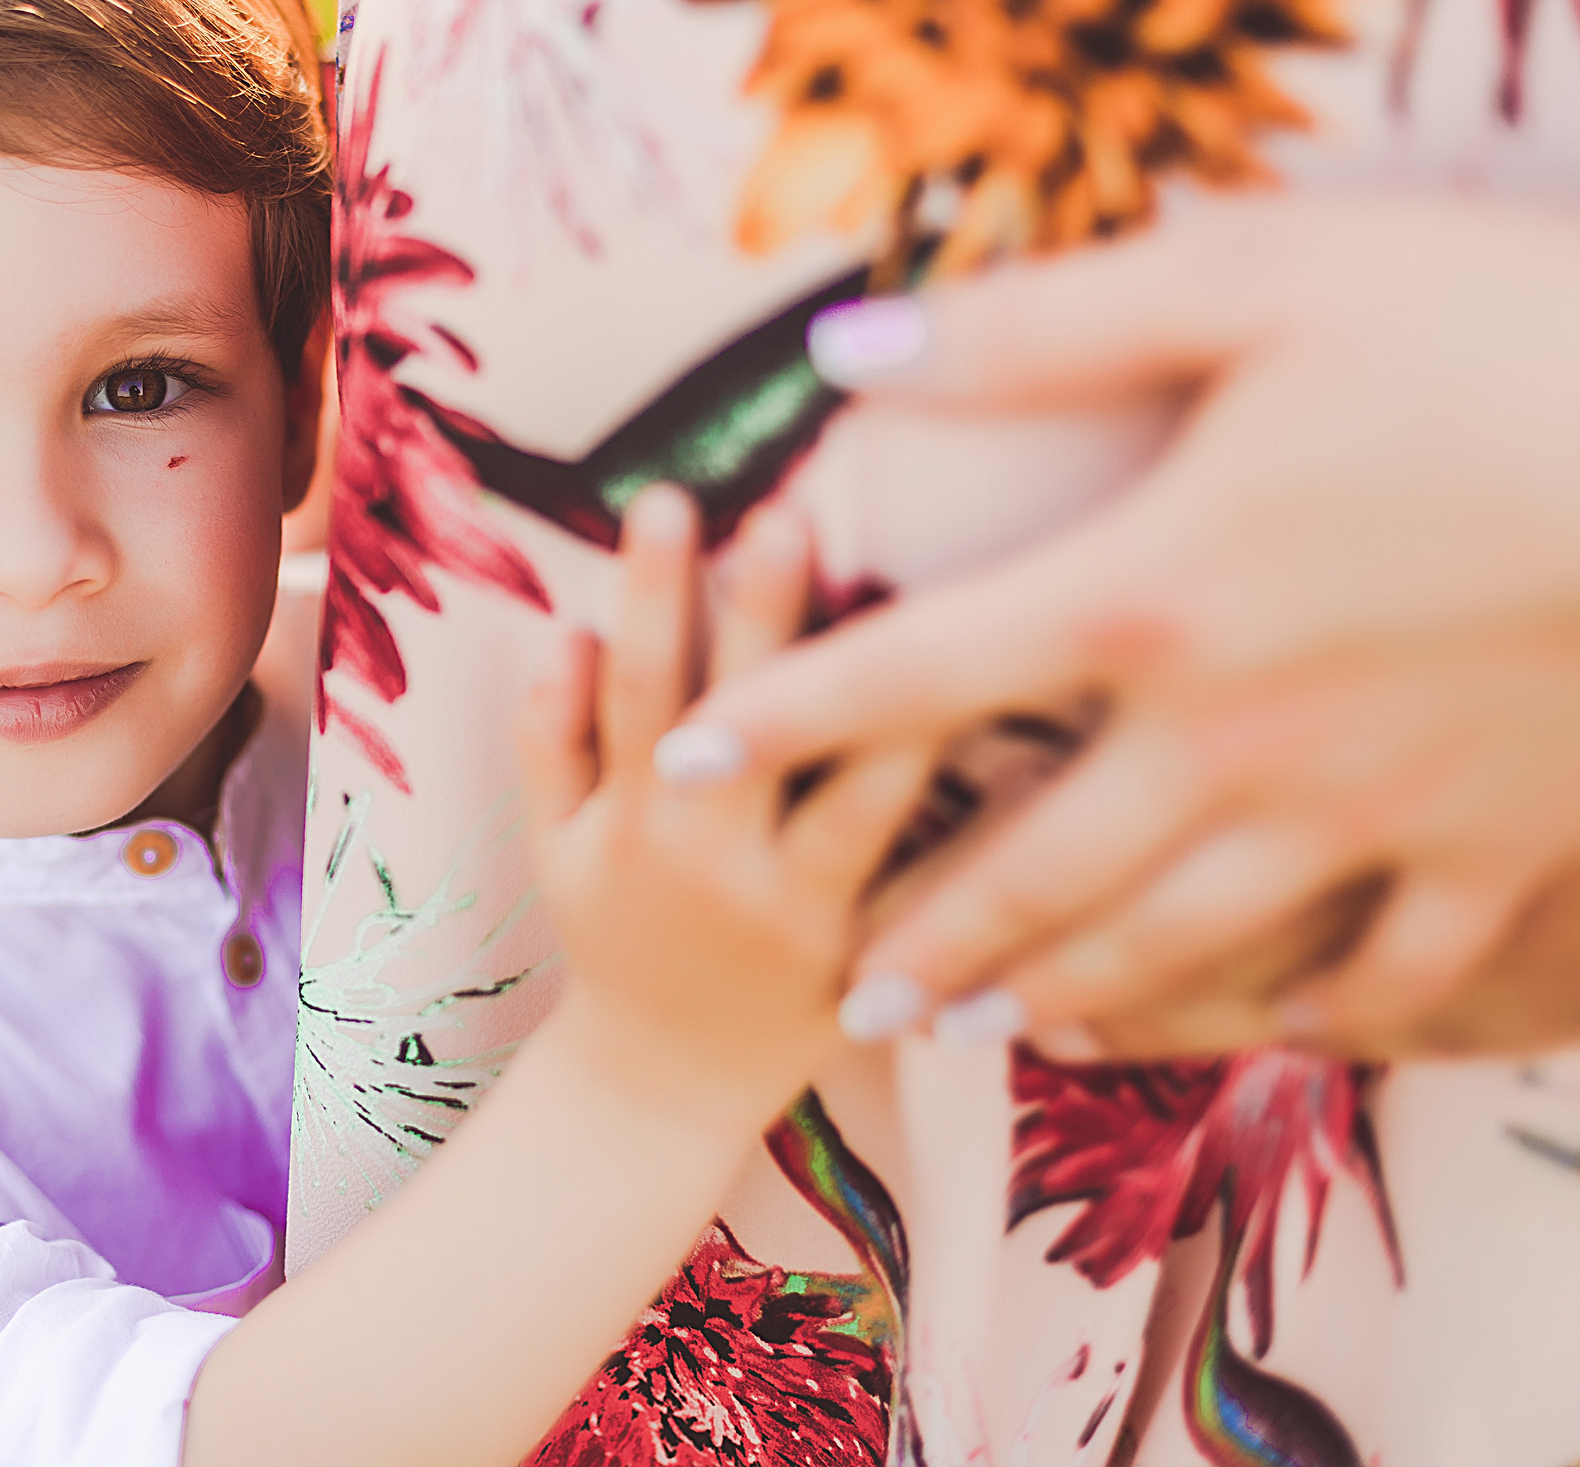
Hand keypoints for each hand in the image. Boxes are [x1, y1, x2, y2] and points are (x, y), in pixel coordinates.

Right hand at [517, 484, 930, 1104]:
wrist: (664, 1088)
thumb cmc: (611, 935)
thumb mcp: (556, 841)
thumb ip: (550, 737)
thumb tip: (567, 628)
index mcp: (639, 822)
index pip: (641, 688)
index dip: (652, 594)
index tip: (669, 498)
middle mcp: (719, 865)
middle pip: (749, 726)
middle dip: (766, 618)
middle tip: (795, 513)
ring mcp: (808, 917)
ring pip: (862, 803)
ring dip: (899, 705)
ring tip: (948, 610)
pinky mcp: (882, 962)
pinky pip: (940, 882)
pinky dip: (987, 819)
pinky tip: (1036, 741)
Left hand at [687, 192, 1579, 1057]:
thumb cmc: (1506, 334)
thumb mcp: (1265, 273)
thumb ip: (1043, 321)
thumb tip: (847, 348)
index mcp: (1150, 592)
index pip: (912, 678)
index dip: (781, 722)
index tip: (685, 768)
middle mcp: (1229, 736)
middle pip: (1028, 862)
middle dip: (919, 924)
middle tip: (841, 982)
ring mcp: (1364, 815)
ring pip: (1171, 942)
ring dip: (1058, 988)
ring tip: (984, 1022)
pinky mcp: (1489, 850)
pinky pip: (1364, 979)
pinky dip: (1279, 1019)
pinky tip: (1232, 1036)